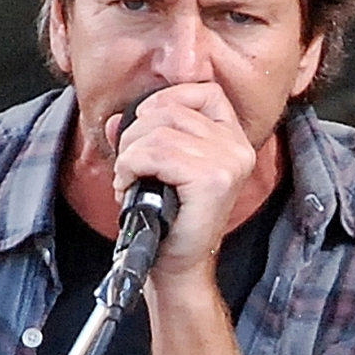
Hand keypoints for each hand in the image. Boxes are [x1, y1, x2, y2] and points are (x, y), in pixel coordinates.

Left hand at [106, 84, 256, 277]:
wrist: (177, 263)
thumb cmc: (170, 219)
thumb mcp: (161, 168)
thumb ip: (144, 137)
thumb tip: (116, 120)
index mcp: (233, 139)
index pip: (204, 91)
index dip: (166, 101)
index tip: (146, 129)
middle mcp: (237, 147)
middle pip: (171, 109)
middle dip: (135, 135)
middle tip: (129, 166)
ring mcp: (228, 162)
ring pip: (158, 132)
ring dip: (129, 155)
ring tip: (128, 179)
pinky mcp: (212, 179)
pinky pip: (156, 153)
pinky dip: (131, 166)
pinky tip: (129, 186)